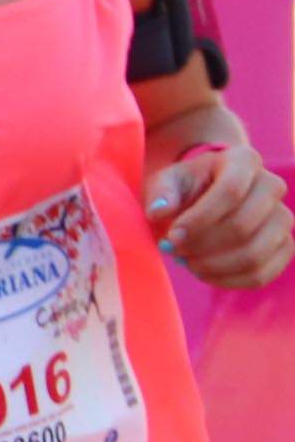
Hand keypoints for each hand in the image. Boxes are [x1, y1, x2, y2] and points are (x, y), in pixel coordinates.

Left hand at [148, 144, 294, 288]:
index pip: (231, 191)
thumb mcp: (167, 182)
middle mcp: (272, 186)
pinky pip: (261, 274)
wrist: (205, 197)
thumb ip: (161, 193)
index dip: (199, 219)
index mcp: (244, 161)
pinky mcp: (284, 247)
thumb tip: (158, 211)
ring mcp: (283, 218)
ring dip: (213, 266)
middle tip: (172, 251)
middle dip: (201, 246)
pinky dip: (228, 281)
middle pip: (243, 226)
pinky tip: (203, 273)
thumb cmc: (185, 188)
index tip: (171, 237)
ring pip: (254, 254)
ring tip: (185, 261)